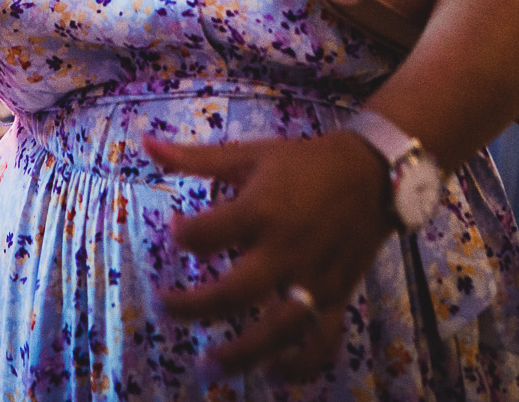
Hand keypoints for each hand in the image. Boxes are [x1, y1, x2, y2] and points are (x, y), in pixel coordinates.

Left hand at [149, 130, 397, 378]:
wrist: (373, 174)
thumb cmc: (303, 163)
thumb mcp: (249, 154)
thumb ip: (195, 158)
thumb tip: (145, 142)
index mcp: (260, 210)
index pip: (207, 234)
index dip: (183, 235)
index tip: (175, 232)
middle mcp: (285, 249)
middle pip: (235, 292)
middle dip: (194, 308)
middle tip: (163, 308)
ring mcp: (312, 279)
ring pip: (278, 328)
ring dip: (243, 353)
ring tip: (210, 367)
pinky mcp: (336, 297)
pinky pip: (323, 340)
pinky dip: (303, 365)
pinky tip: (275, 375)